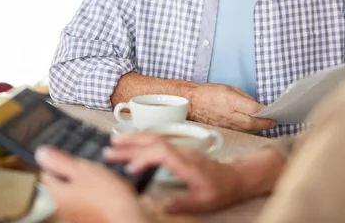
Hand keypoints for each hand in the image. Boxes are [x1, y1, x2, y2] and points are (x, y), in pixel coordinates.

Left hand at [35, 146, 147, 222]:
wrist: (127, 215)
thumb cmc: (106, 194)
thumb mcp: (82, 169)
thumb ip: (60, 161)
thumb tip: (40, 153)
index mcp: (57, 194)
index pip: (46, 173)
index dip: (57, 161)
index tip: (70, 156)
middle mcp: (63, 207)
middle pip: (61, 183)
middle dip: (72, 172)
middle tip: (87, 165)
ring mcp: (76, 214)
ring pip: (75, 191)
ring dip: (84, 182)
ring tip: (99, 176)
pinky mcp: (90, 217)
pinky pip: (87, 200)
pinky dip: (94, 193)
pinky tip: (106, 188)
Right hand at [106, 133, 249, 213]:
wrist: (235, 177)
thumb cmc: (221, 189)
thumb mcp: (205, 202)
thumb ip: (184, 204)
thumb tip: (163, 206)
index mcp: (187, 163)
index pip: (162, 153)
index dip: (145, 157)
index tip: (130, 168)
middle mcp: (182, 152)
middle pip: (154, 142)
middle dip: (131, 145)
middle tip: (109, 151)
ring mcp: (180, 148)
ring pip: (155, 137)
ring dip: (134, 138)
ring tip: (114, 141)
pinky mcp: (178, 150)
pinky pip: (157, 140)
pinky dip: (141, 139)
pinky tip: (131, 141)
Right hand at [187, 83, 274, 131]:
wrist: (192, 103)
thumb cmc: (210, 93)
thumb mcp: (229, 88)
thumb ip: (245, 98)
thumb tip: (257, 107)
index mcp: (230, 101)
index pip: (252, 110)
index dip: (264, 112)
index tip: (273, 112)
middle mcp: (228, 115)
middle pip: (251, 124)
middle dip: (264, 124)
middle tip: (273, 121)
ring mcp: (226, 125)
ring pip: (246, 130)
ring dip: (258, 128)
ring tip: (265, 124)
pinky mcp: (223, 130)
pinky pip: (239, 132)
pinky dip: (248, 131)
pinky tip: (253, 127)